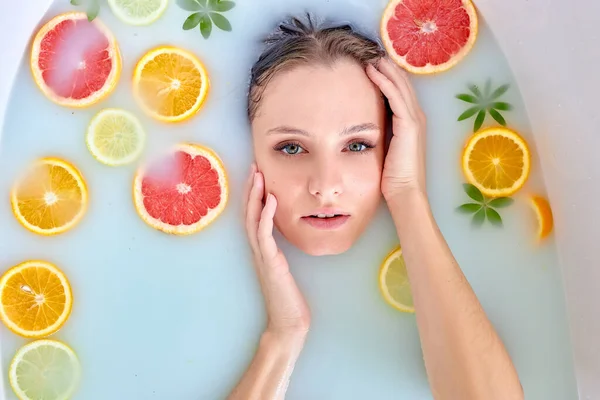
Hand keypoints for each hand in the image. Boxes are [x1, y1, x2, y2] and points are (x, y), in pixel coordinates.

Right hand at [244, 163, 310, 335]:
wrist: (288, 322)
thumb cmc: (288, 297)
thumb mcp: (284, 268)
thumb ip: (280, 251)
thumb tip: (285, 236)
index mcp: (261, 250)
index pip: (252, 217)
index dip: (252, 195)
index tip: (257, 175)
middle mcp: (258, 251)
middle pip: (248, 213)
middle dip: (250, 189)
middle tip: (254, 167)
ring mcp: (262, 256)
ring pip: (252, 220)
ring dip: (255, 196)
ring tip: (259, 176)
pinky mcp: (270, 263)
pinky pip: (265, 235)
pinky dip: (266, 215)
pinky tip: (272, 200)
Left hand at [366, 58, 426, 201]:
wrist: (405, 192)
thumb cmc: (393, 178)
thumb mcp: (386, 150)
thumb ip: (380, 135)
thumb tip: (362, 127)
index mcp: (412, 124)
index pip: (401, 94)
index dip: (390, 78)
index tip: (374, 66)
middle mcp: (417, 118)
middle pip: (403, 85)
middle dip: (389, 68)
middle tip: (373, 54)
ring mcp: (414, 120)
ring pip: (400, 86)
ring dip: (386, 69)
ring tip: (372, 56)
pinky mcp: (408, 124)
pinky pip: (395, 96)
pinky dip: (384, 81)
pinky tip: (373, 71)